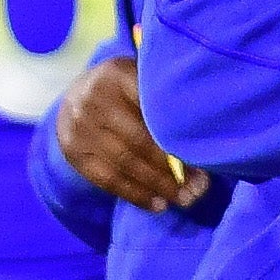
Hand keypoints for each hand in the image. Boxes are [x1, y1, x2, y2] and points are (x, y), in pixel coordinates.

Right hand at [53, 53, 200, 211]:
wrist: (74, 96)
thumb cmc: (124, 89)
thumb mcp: (140, 76)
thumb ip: (163, 93)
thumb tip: (205, 128)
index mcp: (117, 74)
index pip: (153, 108)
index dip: (179, 134)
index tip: (205, 154)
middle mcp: (93, 100)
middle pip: (138, 140)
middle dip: (171, 168)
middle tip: (199, 186)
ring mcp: (79, 129)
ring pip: (124, 164)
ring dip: (157, 186)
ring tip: (184, 199)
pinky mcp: (73, 153)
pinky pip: (107, 180)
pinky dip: (135, 195)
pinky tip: (158, 204)